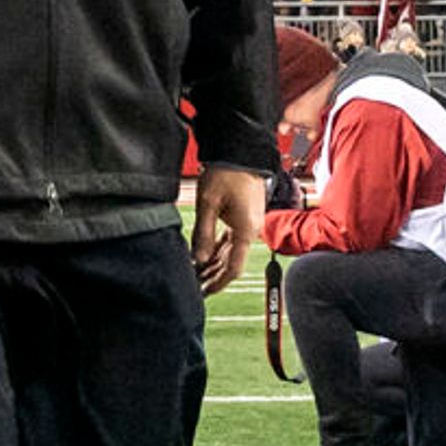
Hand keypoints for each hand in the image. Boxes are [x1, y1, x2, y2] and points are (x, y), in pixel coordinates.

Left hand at [191, 165, 267, 298]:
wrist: (241, 152)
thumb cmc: (225, 174)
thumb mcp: (208, 204)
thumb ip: (203, 234)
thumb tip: (197, 260)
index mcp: (245, 231)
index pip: (234, 267)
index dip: (218, 282)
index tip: (204, 292)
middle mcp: (251, 230)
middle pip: (232, 261)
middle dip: (214, 275)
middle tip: (195, 286)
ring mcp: (249, 224)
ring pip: (232, 251)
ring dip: (215, 262)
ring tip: (197, 272)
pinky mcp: (245, 216)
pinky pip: (232, 239)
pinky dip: (219, 248)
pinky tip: (206, 254)